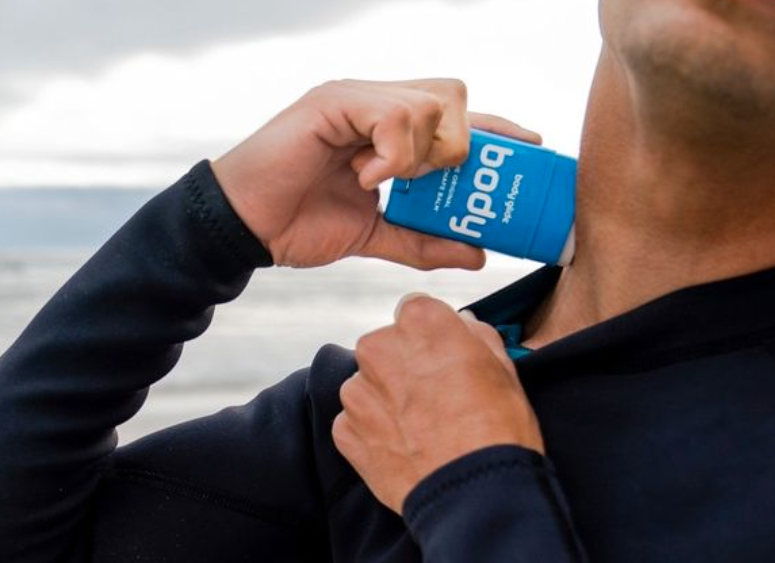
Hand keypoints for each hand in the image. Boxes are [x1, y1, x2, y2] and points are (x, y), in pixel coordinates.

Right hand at [209, 77, 542, 270]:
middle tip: (440, 182)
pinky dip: (392, 151)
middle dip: (461, 143)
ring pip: (428, 103)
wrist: (244, 231)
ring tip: (389, 183)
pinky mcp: (332, 102)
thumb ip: (424, 242)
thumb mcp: (374, 238)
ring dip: (422, 151)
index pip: (456, 116)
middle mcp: (375, 104)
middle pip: (452, 98)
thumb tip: (477, 253)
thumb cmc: (298, 225)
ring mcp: (354, 98)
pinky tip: (369, 178)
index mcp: (387, 130)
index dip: (494, 130)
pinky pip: (391, 113)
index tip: (529, 151)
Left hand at [333, 293, 546, 516]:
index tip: (444, 359)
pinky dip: (374, 433)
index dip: (433, 337)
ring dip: (387, 400)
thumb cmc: (498, 432)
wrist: (474, 497)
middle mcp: (379, 349)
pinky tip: (405, 449)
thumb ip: (476, 336)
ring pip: (368, 385)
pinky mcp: (346, 432)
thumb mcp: (505, 370)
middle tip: (436, 399)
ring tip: (421, 430)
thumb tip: (463, 325)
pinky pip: (355, 422)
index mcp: (420, 324)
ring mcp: (357, 393)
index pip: (416, 311)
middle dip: (405, 366)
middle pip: (386, 347)